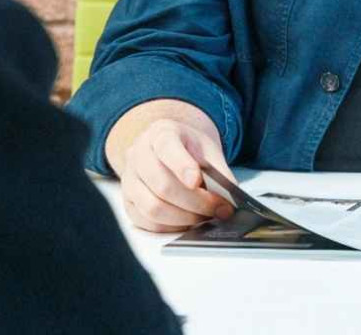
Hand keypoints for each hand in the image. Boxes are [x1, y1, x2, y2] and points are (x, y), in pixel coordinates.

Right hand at [112, 115, 236, 232]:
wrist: (169, 148)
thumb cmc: (189, 149)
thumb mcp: (208, 150)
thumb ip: (220, 172)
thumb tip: (232, 198)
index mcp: (160, 133)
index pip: (167, 147)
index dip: (182, 166)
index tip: (197, 181)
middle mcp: (138, 154)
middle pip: (162, 184)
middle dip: (195, 202)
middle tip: (218, 209)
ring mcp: (129, 179)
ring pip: (152, 207)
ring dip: (184, 218)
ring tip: (204, 217)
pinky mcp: (128, 202)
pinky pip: (146, 222)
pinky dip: (170, 227)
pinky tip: (187, 222)